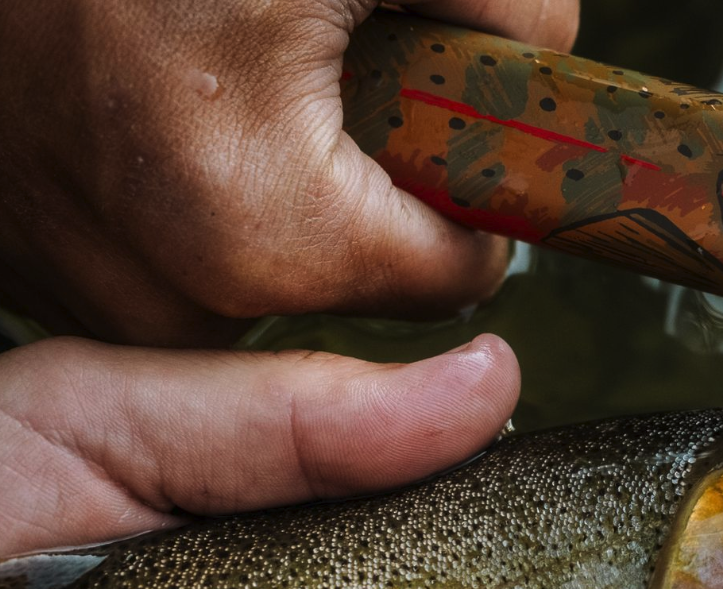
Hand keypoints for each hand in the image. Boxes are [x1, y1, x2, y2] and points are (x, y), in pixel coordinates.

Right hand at [0, 0, 577, 346]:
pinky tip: (152, 97)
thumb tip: (543, 80)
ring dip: (281, 182)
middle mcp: (166, 297)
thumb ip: (507, 9)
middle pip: (364, 278)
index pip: (459, 274)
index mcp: (260, 231)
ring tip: (211, 71)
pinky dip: (197, 185)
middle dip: (373, 181)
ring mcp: (91, 289)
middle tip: (310, 67)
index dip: (472, 183)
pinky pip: (179, 252)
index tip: (442, 112)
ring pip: (272, 264)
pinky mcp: (41, 265)